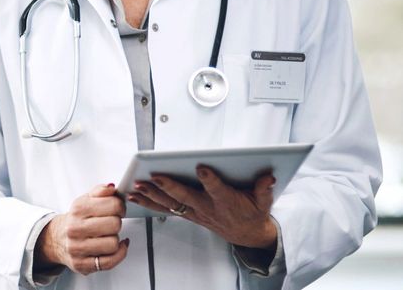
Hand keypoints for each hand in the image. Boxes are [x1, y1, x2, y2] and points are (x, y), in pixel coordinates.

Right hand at [35, 184, 129, 275]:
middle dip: (117, 223)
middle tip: (112, 222)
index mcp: (78, 209)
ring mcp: (78, 248)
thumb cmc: (75, 219)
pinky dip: (118, 254)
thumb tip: (112, 187)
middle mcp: (75, 228)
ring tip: (108, 235)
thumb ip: (100, 191)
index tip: (118, 209)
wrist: (57, 238)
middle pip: (114, 224)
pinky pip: (110, 262)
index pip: (113, 205)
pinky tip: (116, 247)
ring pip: (113, 244)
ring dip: (115, 239)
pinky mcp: (82, 264)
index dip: (120, 206)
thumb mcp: (84, 200)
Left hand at [128, 166, 277, 249]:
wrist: (248, 235)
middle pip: (186, 196)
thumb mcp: (264, 203)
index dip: (210, 180)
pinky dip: (149, 202)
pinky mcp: (188, 214)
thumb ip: (264, 189)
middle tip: (154, 176)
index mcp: (226, 201)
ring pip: (170, 203)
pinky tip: (135, 195)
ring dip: (152, 195)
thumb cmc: (252, 214)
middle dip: (169, 187)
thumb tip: (268, 176)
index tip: (202, 167)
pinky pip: (166, 208)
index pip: (217, 189)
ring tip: (137, 185)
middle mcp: (207, 207)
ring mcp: (195, 212)